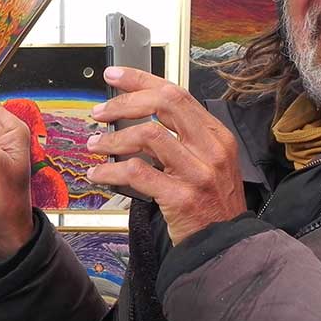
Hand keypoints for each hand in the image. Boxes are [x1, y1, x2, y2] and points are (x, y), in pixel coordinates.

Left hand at [87, 67, 246, 244]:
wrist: (225, 246)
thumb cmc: (212, 204)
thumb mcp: (208, 163)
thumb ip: (182, 138)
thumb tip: (140, 114)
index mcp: (216, 135)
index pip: (176, 93)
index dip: (141, 80)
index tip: (115, 75)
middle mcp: (210, 149)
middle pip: (164, 104)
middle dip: (125, 102)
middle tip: (101, 113)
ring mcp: (197, 173)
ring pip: (147, 135)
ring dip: (113, 139)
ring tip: (95, 146)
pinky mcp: (181, 197)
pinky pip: (137, 173)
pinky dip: (111, 171)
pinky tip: (99, 174)